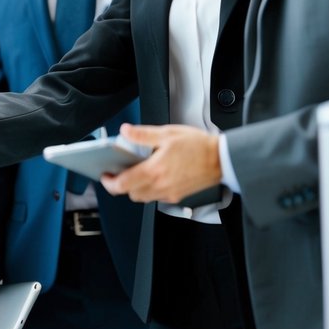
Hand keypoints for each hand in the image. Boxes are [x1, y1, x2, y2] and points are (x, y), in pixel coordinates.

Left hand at [99, 123, 221, 203]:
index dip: (109, 182)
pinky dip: (150, 189)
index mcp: (154, 170)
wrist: (222, 159)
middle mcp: (160, 186)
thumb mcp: (167, 134)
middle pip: (131, 194)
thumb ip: (142, 134)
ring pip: (143, 197)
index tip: (106, 175)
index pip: (123, 184)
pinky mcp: (178, 196)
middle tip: (119, 174)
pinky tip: (154, 176)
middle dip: (122, 185)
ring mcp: (169, 193)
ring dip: (136, 188)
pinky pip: (157, 197)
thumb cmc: (199, 146)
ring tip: (136, 173)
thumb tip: (125, 131)